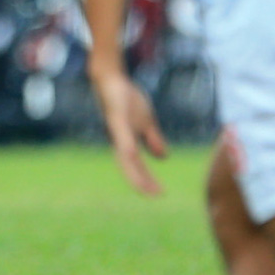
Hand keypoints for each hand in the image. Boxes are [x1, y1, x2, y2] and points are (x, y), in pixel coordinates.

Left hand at [89, 56, 167, 196]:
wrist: (111, 78)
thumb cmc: (126, 99)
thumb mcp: (145, 120)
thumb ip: (153, 139)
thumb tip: (163, 158)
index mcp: (125, 142)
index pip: (136, 166)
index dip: (146, 180)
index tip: (159, 194)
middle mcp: (118, 139)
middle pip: (128, 165)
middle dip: (141, 181)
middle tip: (156, 196)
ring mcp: (116, 128)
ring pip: (125, 154)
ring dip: (135, 171)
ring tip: (146, 185)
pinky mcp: (116, 116)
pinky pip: (122, 133)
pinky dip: (128, 146)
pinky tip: (133, 155)